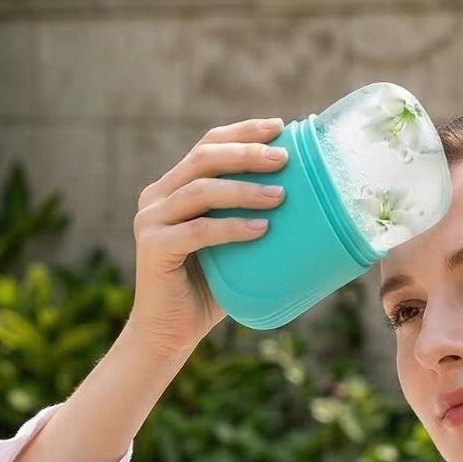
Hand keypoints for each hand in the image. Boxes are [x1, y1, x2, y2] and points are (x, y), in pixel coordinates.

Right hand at [123, 115, 289, 362]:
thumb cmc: (207, 291)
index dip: (243, 132)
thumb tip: (311, 204)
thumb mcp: (231, 248)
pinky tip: (262, 228)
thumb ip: (250, 220)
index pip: (208, 145)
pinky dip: (232, 227)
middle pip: (204, 158)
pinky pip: (199, 230)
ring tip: (280, 197)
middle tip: (284, 159)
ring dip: (244, 189)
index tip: (280, 127)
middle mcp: (156, 197)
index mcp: (172, 188)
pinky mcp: (153, 247)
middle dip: (247, 153)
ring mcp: (150, 220)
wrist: (169, 334)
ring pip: (202, 190)